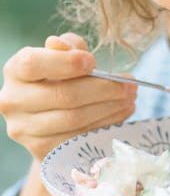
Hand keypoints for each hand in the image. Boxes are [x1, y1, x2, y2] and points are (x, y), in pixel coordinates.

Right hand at [0, 33, 136, 160]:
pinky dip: (106, 124)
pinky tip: (122, 112)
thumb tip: (63, 46)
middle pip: (63, 95)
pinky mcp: (41, 150)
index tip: (93, 62)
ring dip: (110, 107)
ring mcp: (25, 129)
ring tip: (130, 97)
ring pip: (74, 119)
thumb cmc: (60, 77)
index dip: (66, 62)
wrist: (50, 119)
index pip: (34, 64)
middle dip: (103, 88)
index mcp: (15, 70)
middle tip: (130, 83)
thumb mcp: (64, 55)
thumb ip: (68, 46)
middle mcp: (13, 100)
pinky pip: (79, 138)